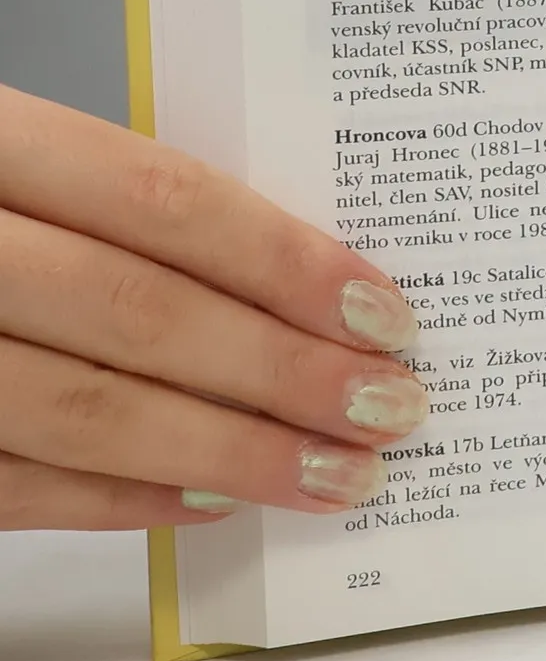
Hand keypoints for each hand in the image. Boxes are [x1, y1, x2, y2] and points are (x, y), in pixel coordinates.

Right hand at [0, 84, 422, 529]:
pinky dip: (117, 499)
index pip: (160, 199)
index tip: (388, 315)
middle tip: (392, 411)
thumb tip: (299, 283)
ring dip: (226, 453)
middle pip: (138, 313)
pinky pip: (7, 483)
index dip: (283, 262)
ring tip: (335, 477)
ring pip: (79, 411)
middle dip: (283, 373)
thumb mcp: (15, 156)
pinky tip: (211, 504)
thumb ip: (123, 206)